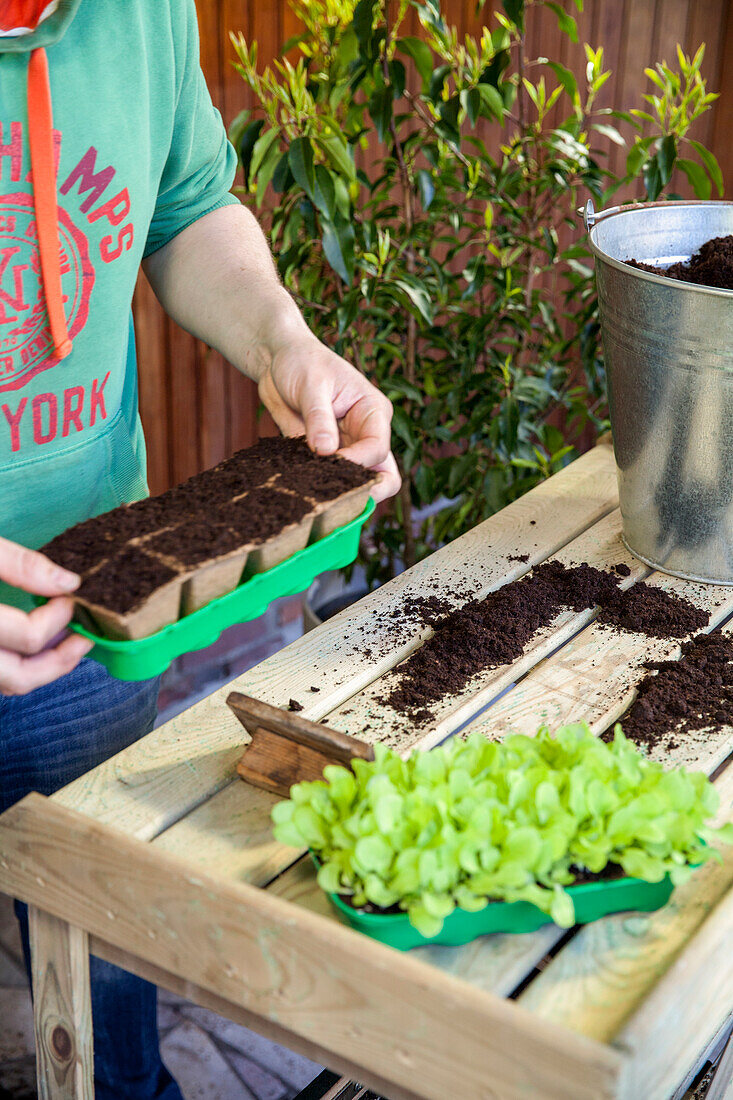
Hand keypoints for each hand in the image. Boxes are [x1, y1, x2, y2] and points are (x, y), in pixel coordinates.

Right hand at [0, 537, 92, 695]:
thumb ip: (19, 564)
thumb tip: (68, 582)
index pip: (28, 636)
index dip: (57, 618)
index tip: (69, 597)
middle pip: (20, 678)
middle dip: (60, 660)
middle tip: (86, 637)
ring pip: (9, 682)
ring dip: (43, 666)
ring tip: (68, 640)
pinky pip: (0, 674)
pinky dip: (23, 663)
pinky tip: (39, 643)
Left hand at [258, 334, 400, 503]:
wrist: (278, 361)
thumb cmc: (302, 362)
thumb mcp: (311, 385)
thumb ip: (319, 418)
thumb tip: (326, 451)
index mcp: (373, 412)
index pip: (377, 449)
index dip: (357, 463)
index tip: (329, 463)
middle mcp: (365, 433)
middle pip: (383, 475)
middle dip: (366, 491)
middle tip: (338, 499)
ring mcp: (346, 447)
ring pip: (357, 482)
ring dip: (340, 491)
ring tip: (315, 494)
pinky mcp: (323, 455)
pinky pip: (327, 479)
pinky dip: (317, 487)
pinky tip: (299, 486)